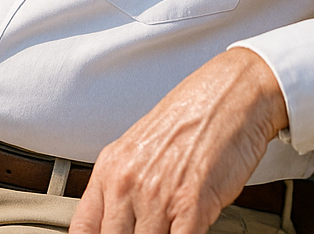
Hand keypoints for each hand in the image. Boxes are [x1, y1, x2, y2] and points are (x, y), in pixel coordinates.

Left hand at [71, 48, 288, 233]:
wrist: (231, 94)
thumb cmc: (192, 117)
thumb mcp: (141, 147)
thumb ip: (126, 185)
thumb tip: (120, 222)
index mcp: (110, 169)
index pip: (83, 228)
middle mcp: (127, 183)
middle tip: (147, 232)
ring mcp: (157, 196)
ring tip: (168, 230)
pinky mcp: (191, 206)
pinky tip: (185, 233)